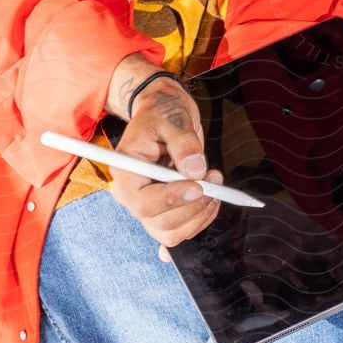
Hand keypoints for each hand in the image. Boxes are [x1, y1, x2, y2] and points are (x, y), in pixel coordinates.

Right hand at [104, 56, 221, 260]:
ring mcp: (148, 204)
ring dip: (199, 215)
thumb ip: (184, 142)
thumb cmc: (163, 110)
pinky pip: (179, 230)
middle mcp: (133, 193)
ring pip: (171, 232)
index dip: (170, 199)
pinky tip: (211, 201)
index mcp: (126, 170)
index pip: (142, 202)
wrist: (164, 110)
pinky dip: (199, 220)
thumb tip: (195, 170)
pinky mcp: (164, 209)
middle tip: (215, 180)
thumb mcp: (173, 116)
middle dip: (192, 206)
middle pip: (159, 222)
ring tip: (216, 184)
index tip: (198, 186)